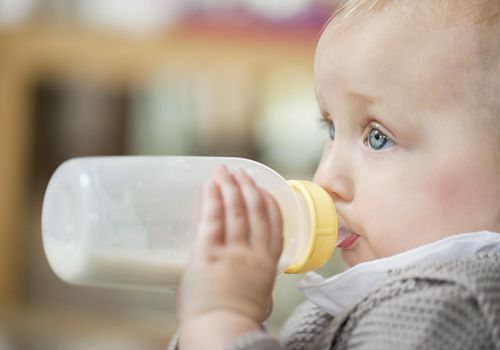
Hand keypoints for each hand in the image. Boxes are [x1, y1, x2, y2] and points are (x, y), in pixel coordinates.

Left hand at [177, 166, 282, 326]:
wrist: (221, 332)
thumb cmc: (237, 320)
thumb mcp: (260, 299)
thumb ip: (259, 281)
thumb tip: (253, 278)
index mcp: (268, 263)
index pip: (274, 224)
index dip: (269, 202)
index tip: (263, 190)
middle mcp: (253, 253)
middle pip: (254, 211)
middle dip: (247, 187)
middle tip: (240, 172)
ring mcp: (232, 252)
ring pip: (235, 211)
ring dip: (230, 187)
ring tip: (224, 171)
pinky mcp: (207, 254)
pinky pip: (212, 221)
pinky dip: (212, 200)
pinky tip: (210, 186)